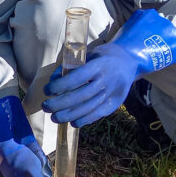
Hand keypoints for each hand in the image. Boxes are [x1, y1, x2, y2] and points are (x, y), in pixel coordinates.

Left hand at [42, 9, 175, 127]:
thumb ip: (71, 66)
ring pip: (88, 108)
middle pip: (81, 96)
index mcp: (99, 65)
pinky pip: (98, 114)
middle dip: (60, 104)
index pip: (77, 78)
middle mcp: (107, 80)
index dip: (60, 86)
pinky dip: (84, 120)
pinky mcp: (116, 103)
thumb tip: (53, 80)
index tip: (47, 90)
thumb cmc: (103, 56)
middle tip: (46, 107)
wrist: (129, 61)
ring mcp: (112, 93)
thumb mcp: (89, 54)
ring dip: (69, 115)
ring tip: (54, 118)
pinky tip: (72, 122)